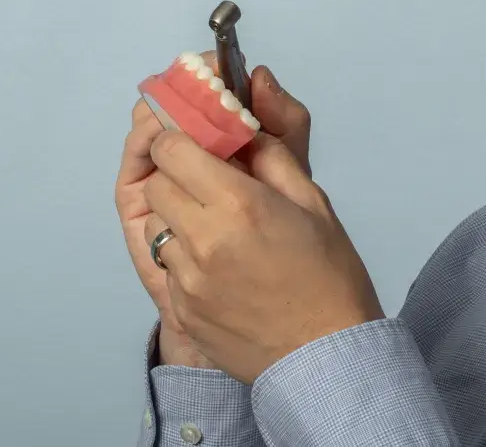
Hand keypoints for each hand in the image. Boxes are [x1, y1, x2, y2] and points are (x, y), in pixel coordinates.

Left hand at [141, 126, 383, 383]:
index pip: (171, 150)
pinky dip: (185, 257)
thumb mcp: (314, 202)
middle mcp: (202, 238)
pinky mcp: (180, 309)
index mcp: (239, 204)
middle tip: (211, 184)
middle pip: (156, 185)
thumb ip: (273, 159)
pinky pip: (167, 267)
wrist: (325, 353)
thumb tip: (244, 131)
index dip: (180, 139)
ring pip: (156, 226)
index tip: (197, 142)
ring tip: (217, 230)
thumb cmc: (330, 273)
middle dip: (178, 175)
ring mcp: (185, 279)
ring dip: (177, 217)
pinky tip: (221, 268)